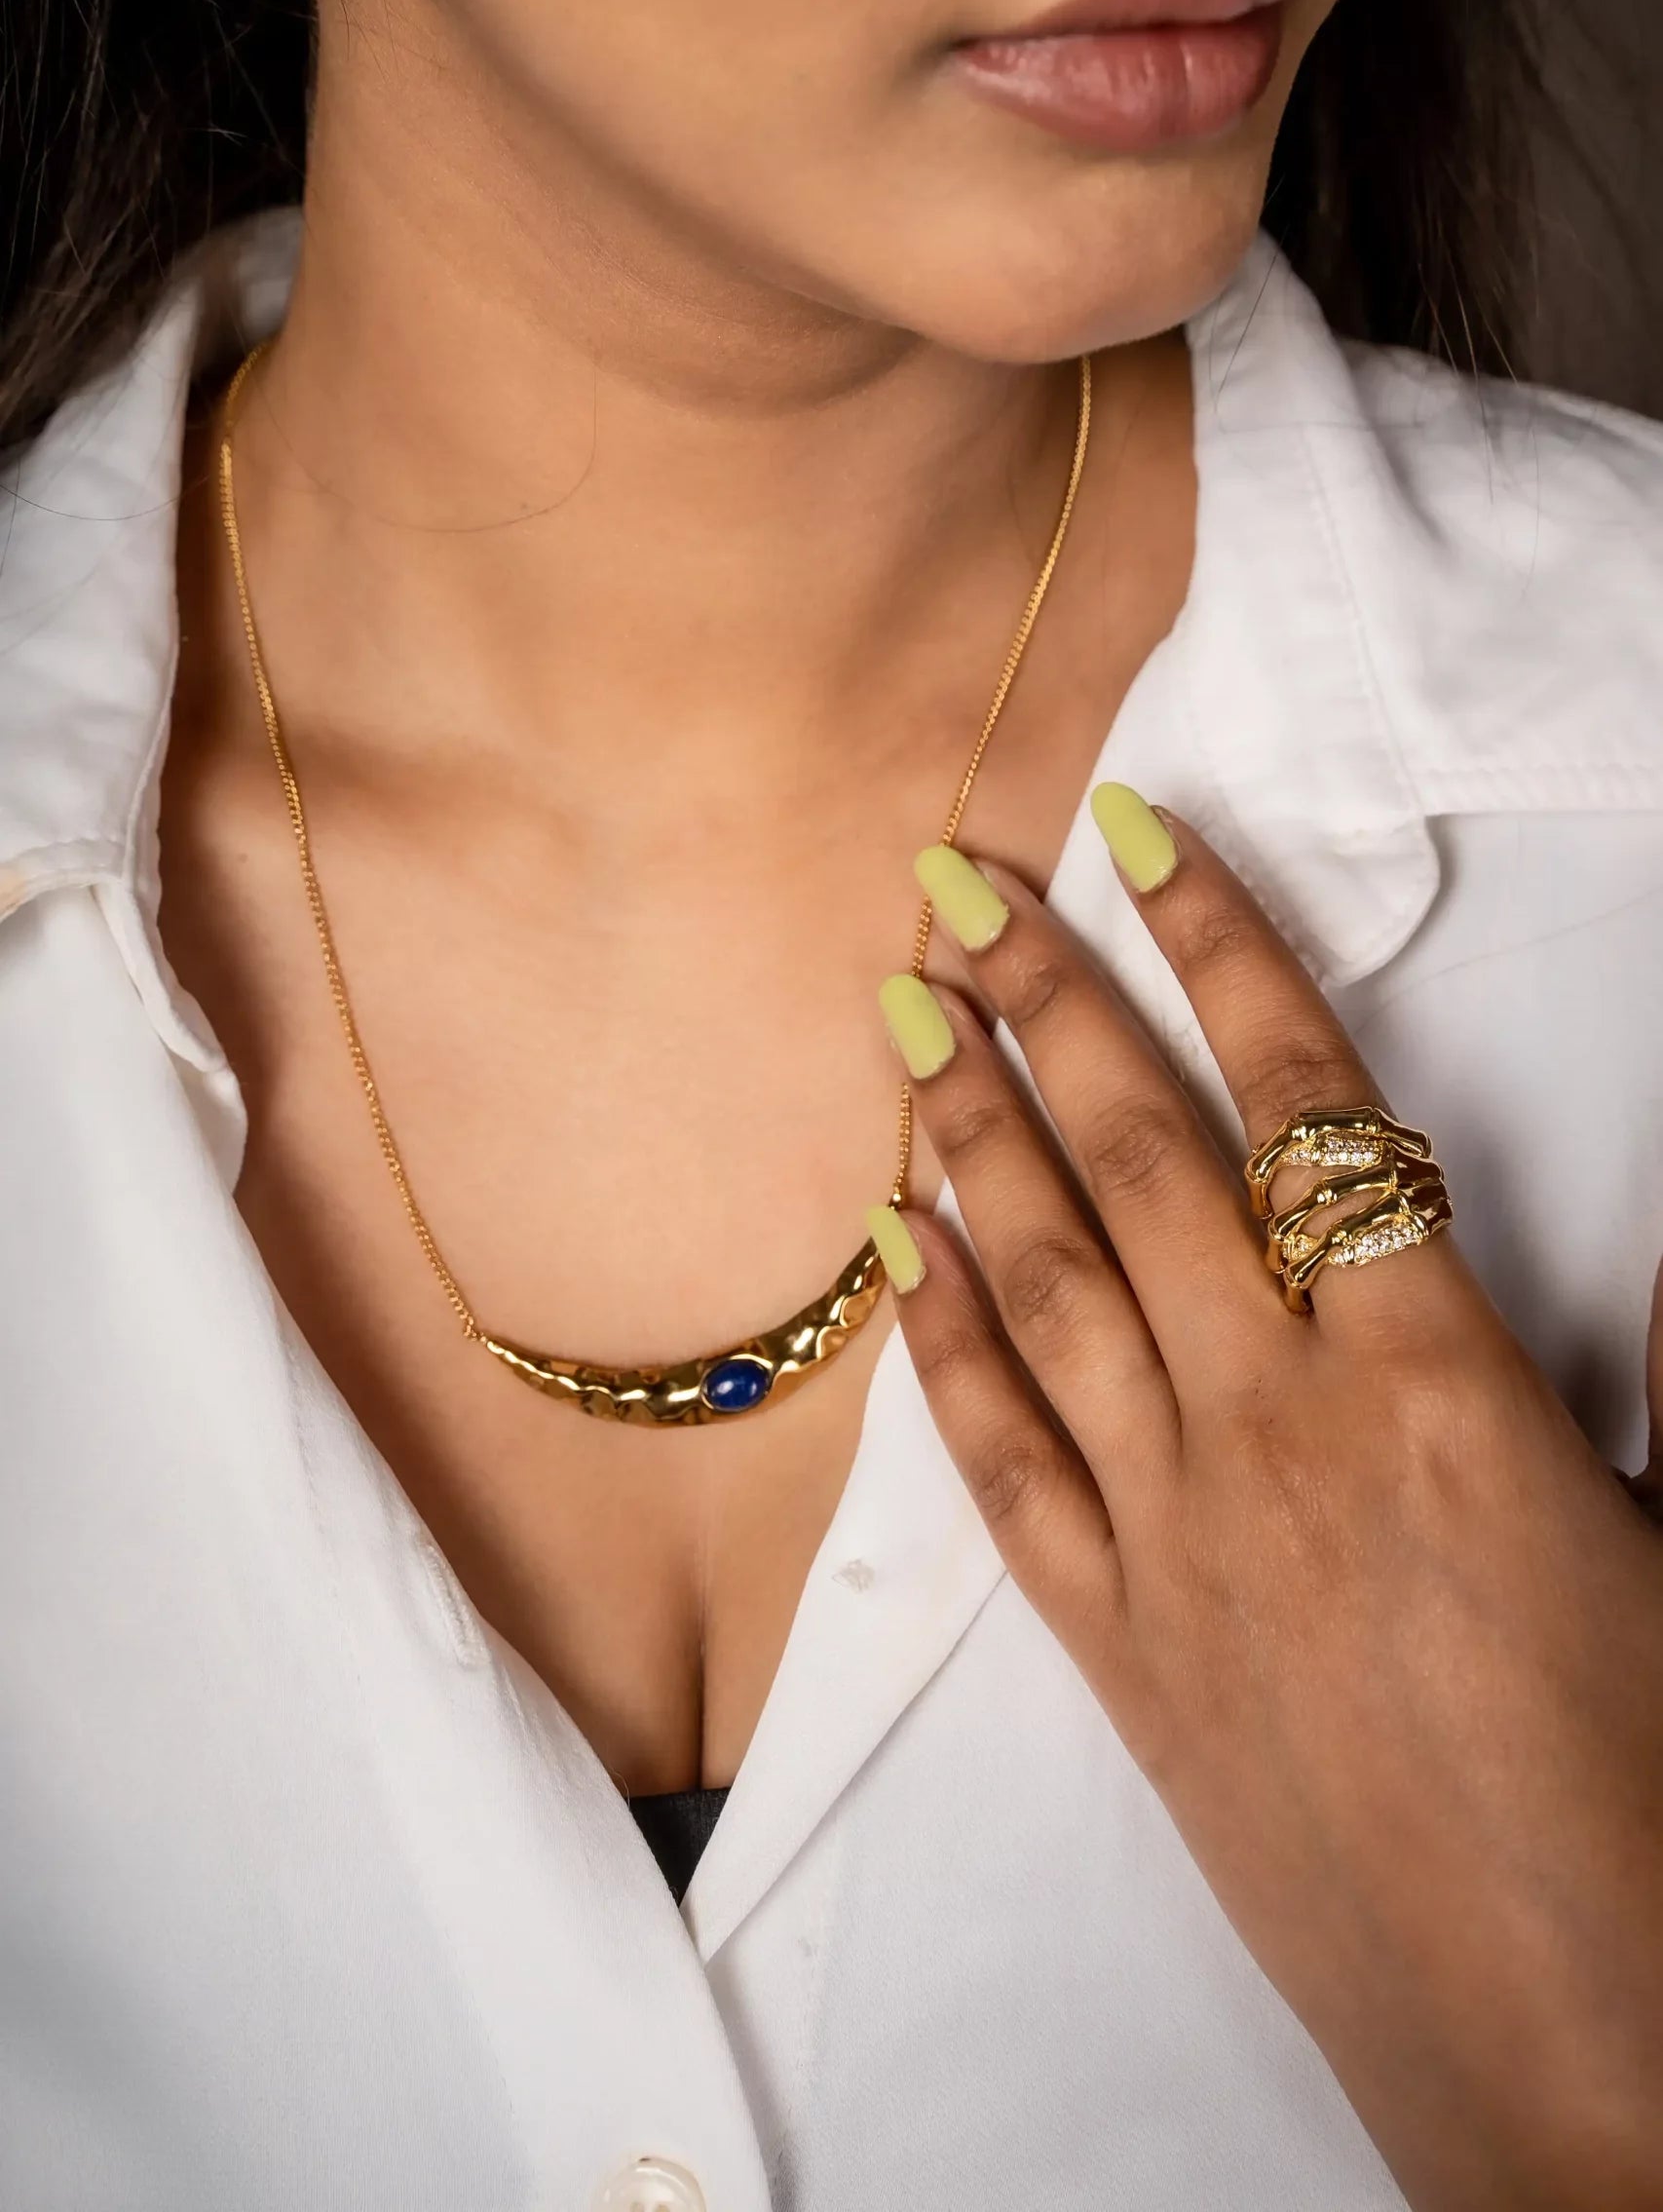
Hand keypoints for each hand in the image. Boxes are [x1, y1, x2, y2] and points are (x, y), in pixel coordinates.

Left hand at [870, 790, 1662, 2211]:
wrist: (1571, 2043)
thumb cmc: (1650, 1784)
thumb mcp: (1639, 1523)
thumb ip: (1555, 1372)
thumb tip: (1492, 1264)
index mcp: (1441, 1379)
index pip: (1305, 1102)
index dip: (1218, 950)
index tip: (1137, 836)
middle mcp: (1282, 1427)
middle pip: (1136, 1162)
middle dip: (1040, 1003)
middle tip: (955, 885)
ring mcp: (1179, 1536)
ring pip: (1045, 1283)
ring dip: (967, 1136)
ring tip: (906, 1017)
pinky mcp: (1118, 1648)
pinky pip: (1001, 1463)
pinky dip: (943, 1339)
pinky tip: (898, 1247)